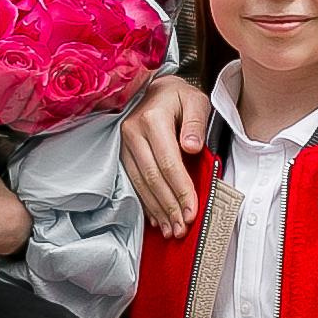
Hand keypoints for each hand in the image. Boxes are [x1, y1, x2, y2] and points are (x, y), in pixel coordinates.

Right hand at [121, 72, 209, 237]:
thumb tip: (192, 148)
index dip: (180, 190)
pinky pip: (133, 182)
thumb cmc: (178, 96)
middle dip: (169, 206)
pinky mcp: (121, 153)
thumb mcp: (195, 100)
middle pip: (152, 178)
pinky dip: (145, 202)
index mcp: (152, 119)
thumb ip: (196, 123)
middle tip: (181, 228)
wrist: (154, 88)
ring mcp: (123, 143)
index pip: (168, 162)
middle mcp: (132, 132)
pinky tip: (156, 218)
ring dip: (156, 210)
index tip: (192, 211)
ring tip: (170, 229)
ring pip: (140, 183)